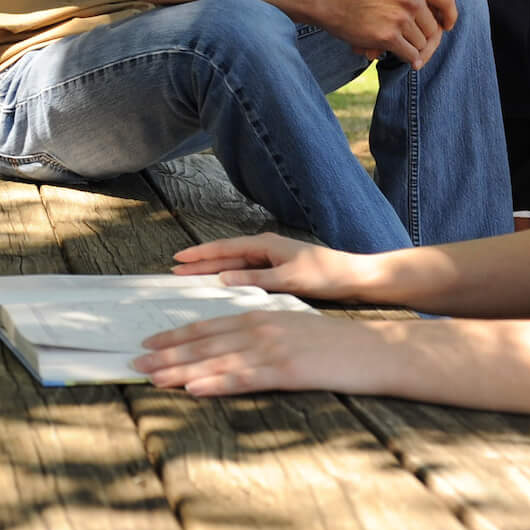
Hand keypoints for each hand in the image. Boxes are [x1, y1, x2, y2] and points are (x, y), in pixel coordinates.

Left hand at [132, 308, 394, 395]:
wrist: (377, 349)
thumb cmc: (336, 345)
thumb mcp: (291, 330)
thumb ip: (261, 337)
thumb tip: (232, 350)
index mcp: (260, 317)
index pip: (207, 326)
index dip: (175, 336)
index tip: (149, 342)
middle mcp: (260, 328)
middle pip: (204, 342)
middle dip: (166, 353)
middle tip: (134, 362)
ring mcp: (272, 349)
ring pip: (216, 360)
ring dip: (180, 369)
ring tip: (151, 377)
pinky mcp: (287, 371)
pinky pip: (243, 378)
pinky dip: (215, 383)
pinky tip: (192, 388)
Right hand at [171, 234, 377, 300]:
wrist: (354, 277)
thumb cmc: (325, 275)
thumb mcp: (288, 279)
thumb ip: (255, 279)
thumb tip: (223, 278)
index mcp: (266, 245)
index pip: (224, 248)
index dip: (200, 255)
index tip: (178, 259)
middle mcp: (266, 248)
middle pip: (226, 255)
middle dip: (201, 262)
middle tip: (176, 269)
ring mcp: (272, 259)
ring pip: (234, 264)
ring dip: (213, 270)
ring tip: (190, 276)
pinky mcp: (278, 270)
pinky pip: (246, 272)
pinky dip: (230, 277)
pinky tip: (221, 284)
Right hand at [330, 0, 456, 65]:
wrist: (333, 2)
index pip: (446, 2)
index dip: (450, 16)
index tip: (446, 25)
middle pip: (432, 27)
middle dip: (422, 33)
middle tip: (410, 35)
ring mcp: (400, 19)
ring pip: (421, 42)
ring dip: (413, 46)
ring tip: (402, 43)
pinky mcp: (389, 37)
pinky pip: (410, 54)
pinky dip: (410, 58)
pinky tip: (407, 58)